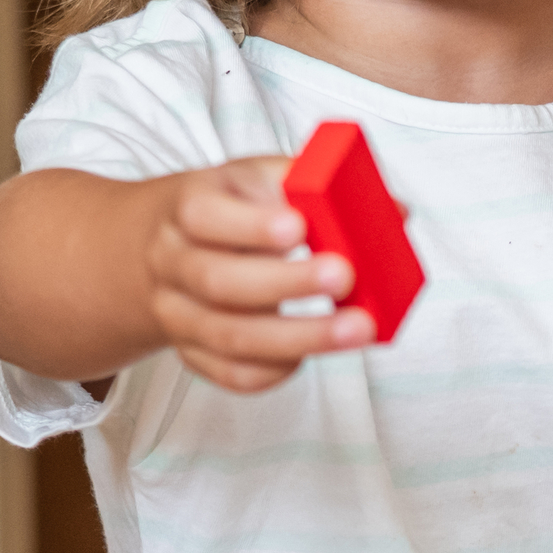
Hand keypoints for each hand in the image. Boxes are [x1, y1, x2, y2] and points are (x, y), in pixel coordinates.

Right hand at [141, 158, 373, 392]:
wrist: (157, 245)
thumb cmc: (228, 208)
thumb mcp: (258, 180)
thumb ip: (316, 187)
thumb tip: (394, 212)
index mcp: (188, 206)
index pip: (203, 215)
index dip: (250, 225)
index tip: (299, 226)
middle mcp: (174, 261)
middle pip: (218, 281)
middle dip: (287, 284)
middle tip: (344, 277)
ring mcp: (177, 312)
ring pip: (229, 335)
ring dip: (299, 336)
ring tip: (357, 328)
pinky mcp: (190, 351)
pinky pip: (230, 372)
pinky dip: (275, 369)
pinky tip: (310, 355)